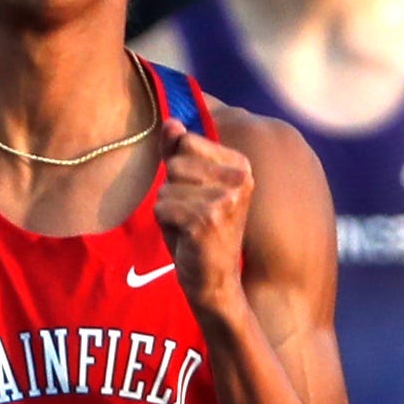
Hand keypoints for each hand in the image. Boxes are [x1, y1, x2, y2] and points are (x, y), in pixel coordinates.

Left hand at [151, 121, 255, 312]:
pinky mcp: (207, 220)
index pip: (186, 142)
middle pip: (175, 164)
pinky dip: (165, 225)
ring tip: (189, 227)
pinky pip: (162, 207)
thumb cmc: (199, 232)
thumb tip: (171, 121)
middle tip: (192, 215)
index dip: (179, 170)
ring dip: (168, 210)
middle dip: (172, 191)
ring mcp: (226, 199)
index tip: (197, 194)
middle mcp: (239, 179)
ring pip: (166, 188)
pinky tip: (186, 238)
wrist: (215, 282)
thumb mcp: (189, 186)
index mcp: (240, 165)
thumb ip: (179, 152)